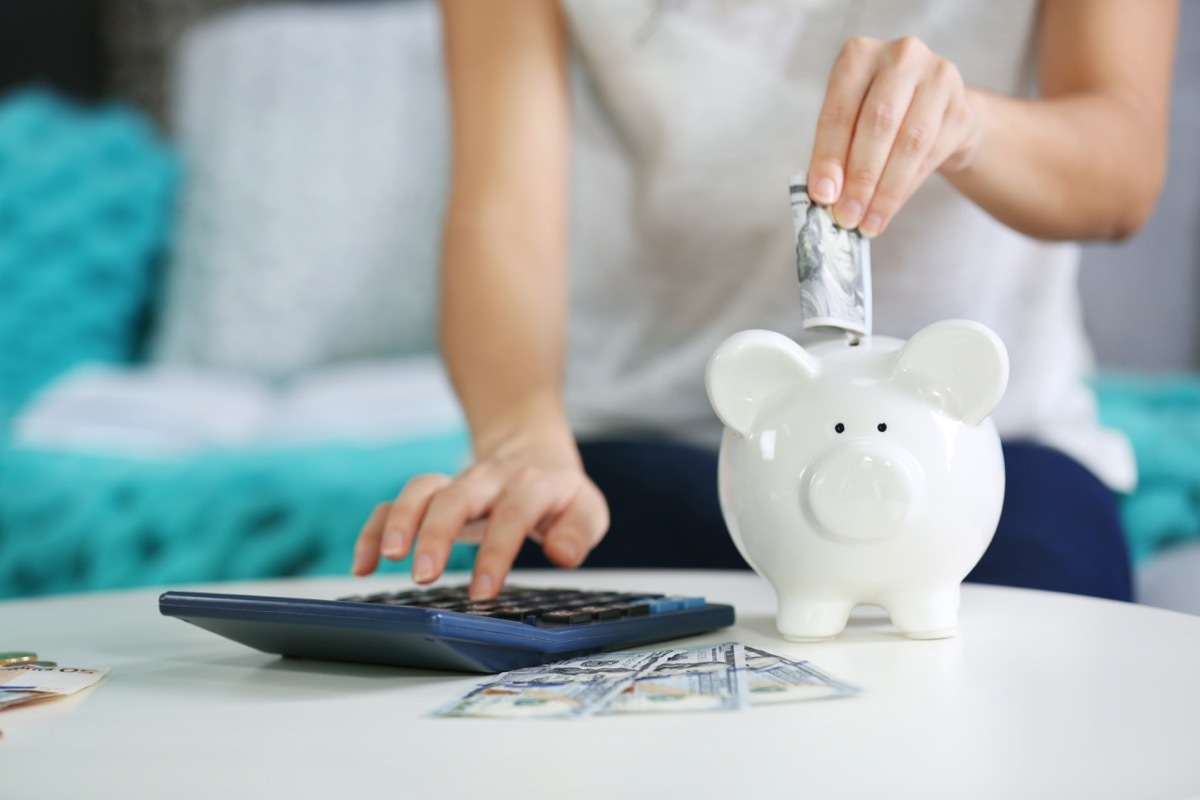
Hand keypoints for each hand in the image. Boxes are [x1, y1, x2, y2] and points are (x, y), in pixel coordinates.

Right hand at [351, 430, 608, 599]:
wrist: (530, 448)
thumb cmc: (557, 491)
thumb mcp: (586, 509)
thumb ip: (579, 531)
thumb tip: (563, 555)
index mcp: (530, 486)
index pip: (512, 515)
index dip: (496, 552)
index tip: (482, 593)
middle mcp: (488, 480)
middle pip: (457, 497)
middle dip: (437, 534)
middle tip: (424, 575)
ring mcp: (456, 483)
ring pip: (421, 490)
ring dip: (400, 522)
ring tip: (387, 559)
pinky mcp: (432, 493)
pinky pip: (395, 504)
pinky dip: (375, 530)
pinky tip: (362, 563)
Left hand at [807, 36, 981, 237]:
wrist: (934, 111)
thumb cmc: (879, 118)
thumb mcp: (849, 124)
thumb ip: (835, 153)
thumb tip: (826, 196)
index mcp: (859, 55)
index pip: (840, 112)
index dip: (829, 158)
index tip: (823, 196)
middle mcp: (901, 57)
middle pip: (878, 124)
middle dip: (860, 178)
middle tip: (847, 216)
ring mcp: (938, 78)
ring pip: (909, 143)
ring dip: (886, 190)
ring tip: (868, 222)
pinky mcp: (962, 107)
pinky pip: (931, 155)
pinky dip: (906, 188)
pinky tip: (889, 209)